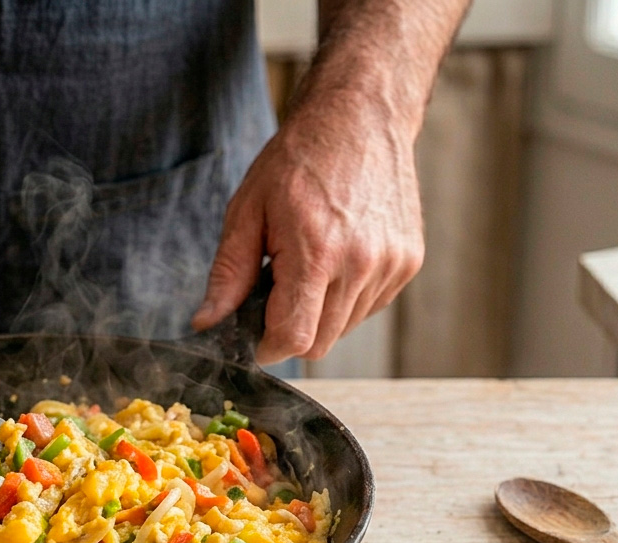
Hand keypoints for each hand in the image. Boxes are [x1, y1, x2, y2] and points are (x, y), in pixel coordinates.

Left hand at [191, 99, 423, 363]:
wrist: (359, 118)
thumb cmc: (298, 160)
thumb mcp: (247, 211)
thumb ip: (229, 275)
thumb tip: (207, 323)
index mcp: (318, 252)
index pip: (295, 338)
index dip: (268, 348)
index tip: (255, 337)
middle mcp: (362, 264)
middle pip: (321, 343)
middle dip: (291, 330)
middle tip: (276, 289)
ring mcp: (392, 264)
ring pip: (345, 327)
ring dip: (320, 313)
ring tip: (308, 263)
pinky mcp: (409, 261)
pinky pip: (369, 306)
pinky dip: (347, 297)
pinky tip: (336, 257)